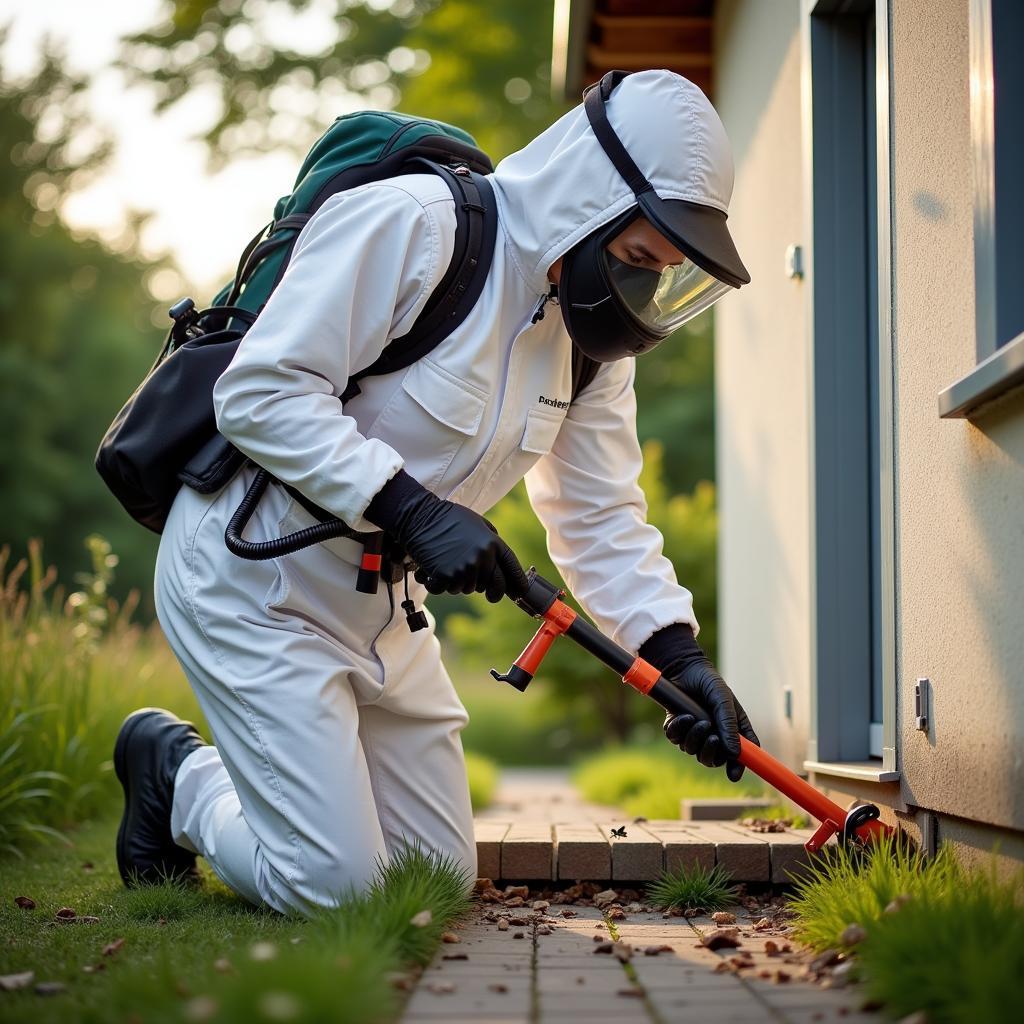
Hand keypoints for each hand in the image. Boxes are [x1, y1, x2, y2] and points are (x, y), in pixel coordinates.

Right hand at [365, 470, 520, 601]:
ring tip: (445, 560)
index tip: (520, 592)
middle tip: (469, 576)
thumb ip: (491, 540)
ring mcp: (464, 568)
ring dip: (456, 581)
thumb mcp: (477, 522)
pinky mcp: (445, 576)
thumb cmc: (447, 518)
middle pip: (490, 586)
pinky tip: (432, 568)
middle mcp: (482, 558)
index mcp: (493, 543)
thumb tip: (500, 561)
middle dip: (483, 586)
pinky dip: (436, 583)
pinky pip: (444, 590)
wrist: (419, 516)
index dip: (518, 583)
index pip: (512, 569)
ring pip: (466, 589)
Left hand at [638, 623, 759, 780]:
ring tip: (695, 719)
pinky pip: (675, 739)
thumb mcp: (723, 699)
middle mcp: (713, 734)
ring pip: (692, 750)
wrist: (684, 669)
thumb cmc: (709, 682)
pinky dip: (678, 730)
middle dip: (710, 753)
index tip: (734, 775)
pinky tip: (682, 716)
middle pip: (712, 759)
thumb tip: (733, 752)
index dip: (737, 767)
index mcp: (731, 730)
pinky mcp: (676, 728)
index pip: (738, 756)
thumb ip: (728, 723)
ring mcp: (693, 733)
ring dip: (694, 738)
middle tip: (711, 737)